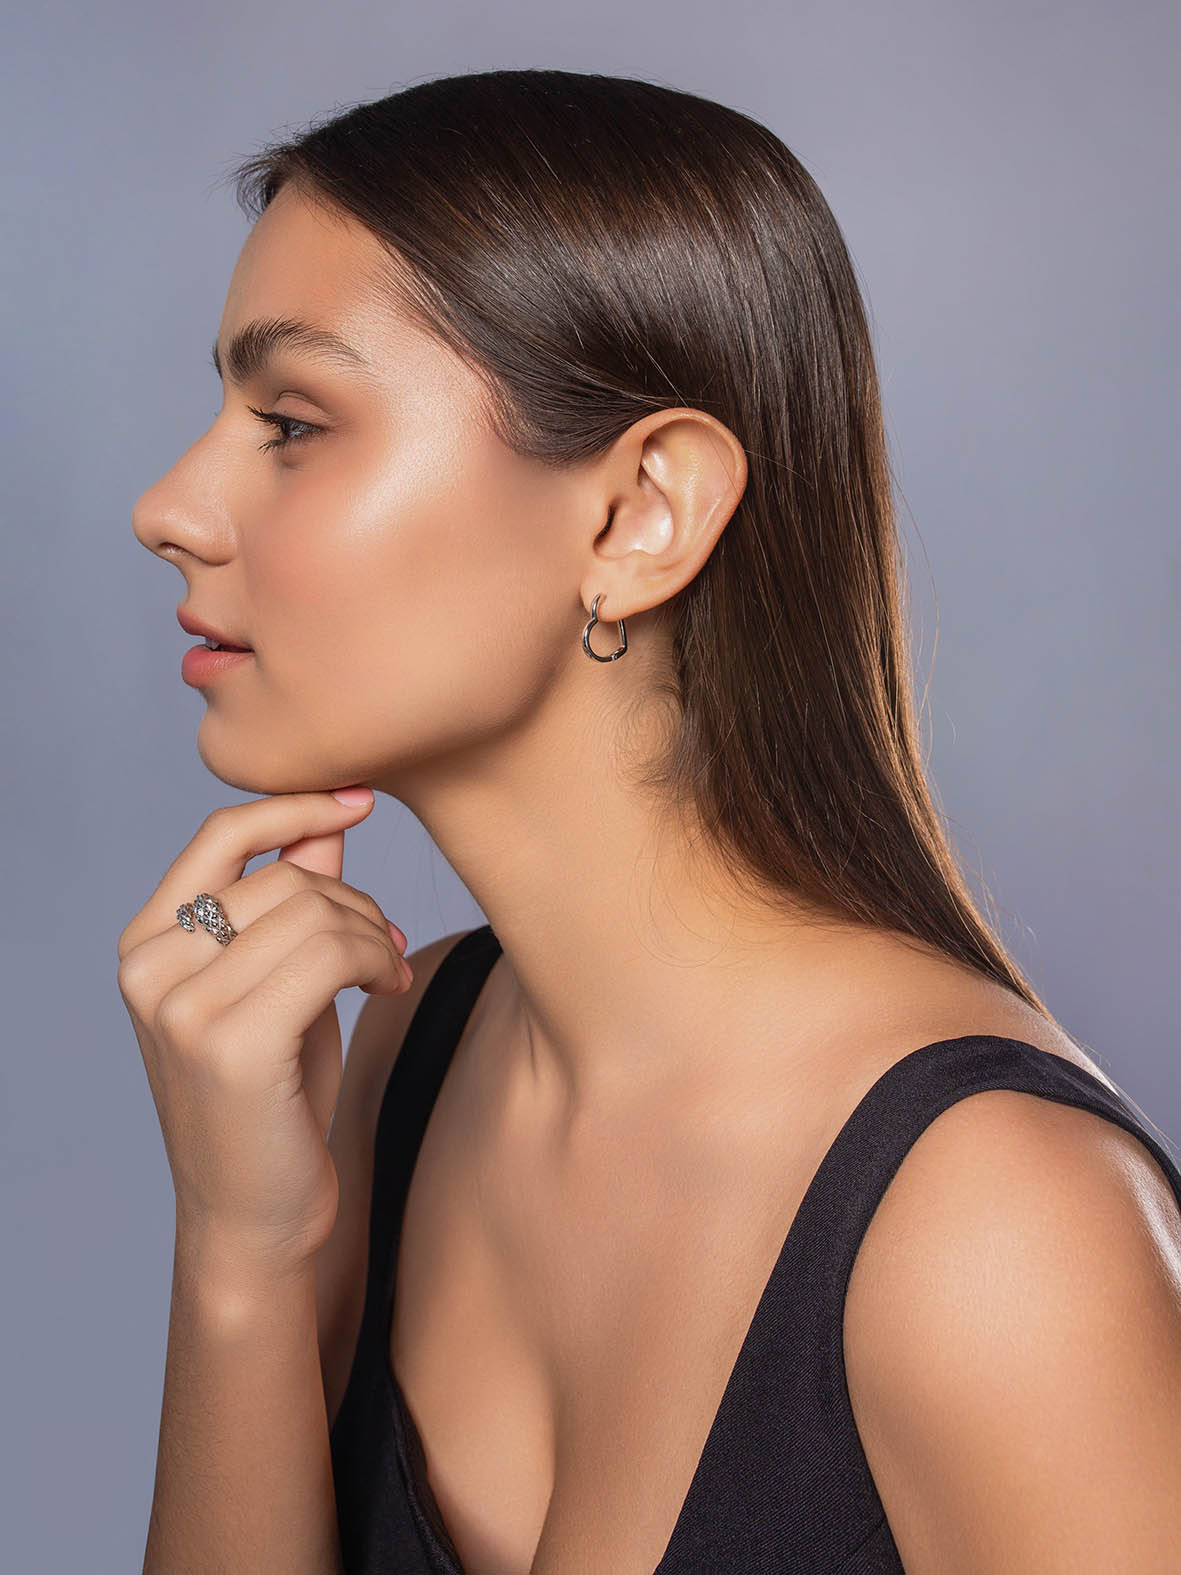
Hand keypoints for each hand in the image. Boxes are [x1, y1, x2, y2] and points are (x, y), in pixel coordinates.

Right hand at [117, 788, 411, 1275]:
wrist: (255, 1217)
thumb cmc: (270, 1098)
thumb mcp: (279, 981)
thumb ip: (292, 899)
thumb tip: (331, 814)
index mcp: (146, 944)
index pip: (222, 833)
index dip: (298, 806)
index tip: (362, 797)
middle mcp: (148, 968)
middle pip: (287, 877)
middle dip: (356, 902)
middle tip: (387, 945)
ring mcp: (181, 1006)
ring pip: (315, 911)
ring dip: (374, 934)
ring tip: (389, 969)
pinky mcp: (230, 1043)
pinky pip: (331, 954)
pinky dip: (377, 959)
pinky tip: (391, 986)